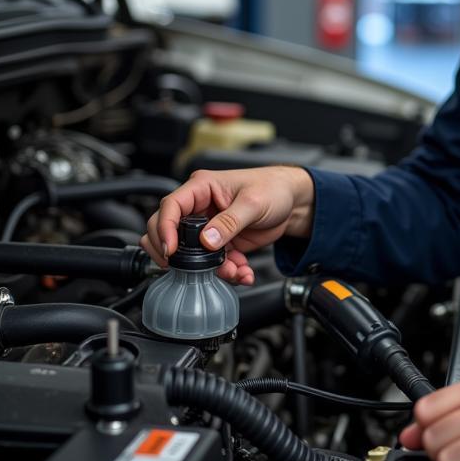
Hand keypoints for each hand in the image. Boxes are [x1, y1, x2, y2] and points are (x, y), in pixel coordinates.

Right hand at [140, 165, 314, 283]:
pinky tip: (243, 273)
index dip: (165, 228)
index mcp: (202, 188)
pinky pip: (214, 262)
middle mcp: (201, 207)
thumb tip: (206, 240)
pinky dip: (228, 270)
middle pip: (170, 231)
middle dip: (179, 254)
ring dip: (210, 268)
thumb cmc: (273, 188)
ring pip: (193, 253)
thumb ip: (229, 222)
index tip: (171, 249)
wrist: (293, 202)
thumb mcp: (253, 202)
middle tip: (188, 269)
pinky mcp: (222, 242)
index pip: (171, 206)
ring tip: (234, 271)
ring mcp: (210, 227)